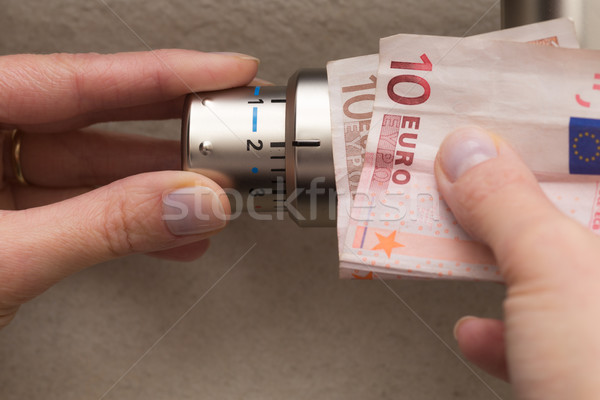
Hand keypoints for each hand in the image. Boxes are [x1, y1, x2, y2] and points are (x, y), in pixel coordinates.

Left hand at [0, 50, 259, 327]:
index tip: (222, 70)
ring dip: (157, 188)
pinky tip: (172, 234)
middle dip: (170, 134)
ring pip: (91, 170)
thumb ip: (105, 225)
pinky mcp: (3, 222)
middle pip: (92, 118)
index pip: (75, 78)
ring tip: (211, 195)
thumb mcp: (3, 257)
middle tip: (227, 132)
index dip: (162, 74)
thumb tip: (191, 201)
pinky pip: (77, 210)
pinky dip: (126, 224)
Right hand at [435, 127, 599, 398]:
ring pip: (556, 270)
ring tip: (450, 238)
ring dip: (497, 257)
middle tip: (466, 169)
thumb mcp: (558, 273)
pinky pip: (550, 329)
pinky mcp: (591, 369)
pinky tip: (478, 332)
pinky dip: (507, 326)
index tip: (509, 111)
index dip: (559, 127)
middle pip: (577, 212)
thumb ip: (508, 205)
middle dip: (513, 193)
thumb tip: (466, 153)